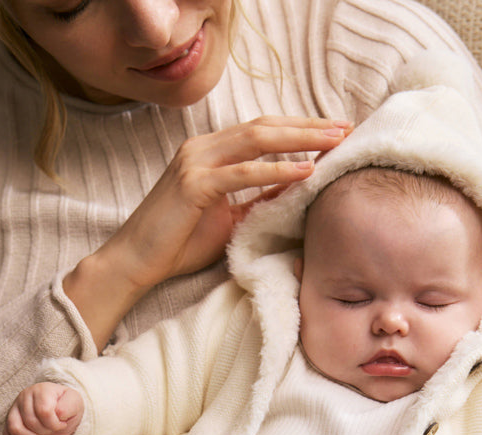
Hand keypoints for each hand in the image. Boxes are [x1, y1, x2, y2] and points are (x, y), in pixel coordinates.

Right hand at [4, 383, 83, 434]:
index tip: (62, 423)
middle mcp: (25, 396)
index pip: (44, 411)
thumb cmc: (68, 407)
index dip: (54, 424)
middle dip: (45, 431)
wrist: (62, 414)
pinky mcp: (9, 421)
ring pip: (15, 428)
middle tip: (53, 429)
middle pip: (30, 421)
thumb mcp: (75, 404)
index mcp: (41, 390)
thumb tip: (56, 413)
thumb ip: (68, 406)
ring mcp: (14, 408)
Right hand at [65, 116, 350, 348]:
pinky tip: (305, 172)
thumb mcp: (228, 218)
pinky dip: (276, 170)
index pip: (262, 130)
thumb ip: (257, 199)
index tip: (335, 131)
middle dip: (308, 126)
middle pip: (265, 126)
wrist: (136, 261)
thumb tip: (293, 190)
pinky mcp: (193, 184)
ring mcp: (195, 162)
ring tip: (335, 141)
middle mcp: (202, 147)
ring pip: (257, 140)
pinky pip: (243, 173)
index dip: (300, 128)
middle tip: (346, 127)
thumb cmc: (179, 243)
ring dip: (300, 139)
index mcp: (209, 151)